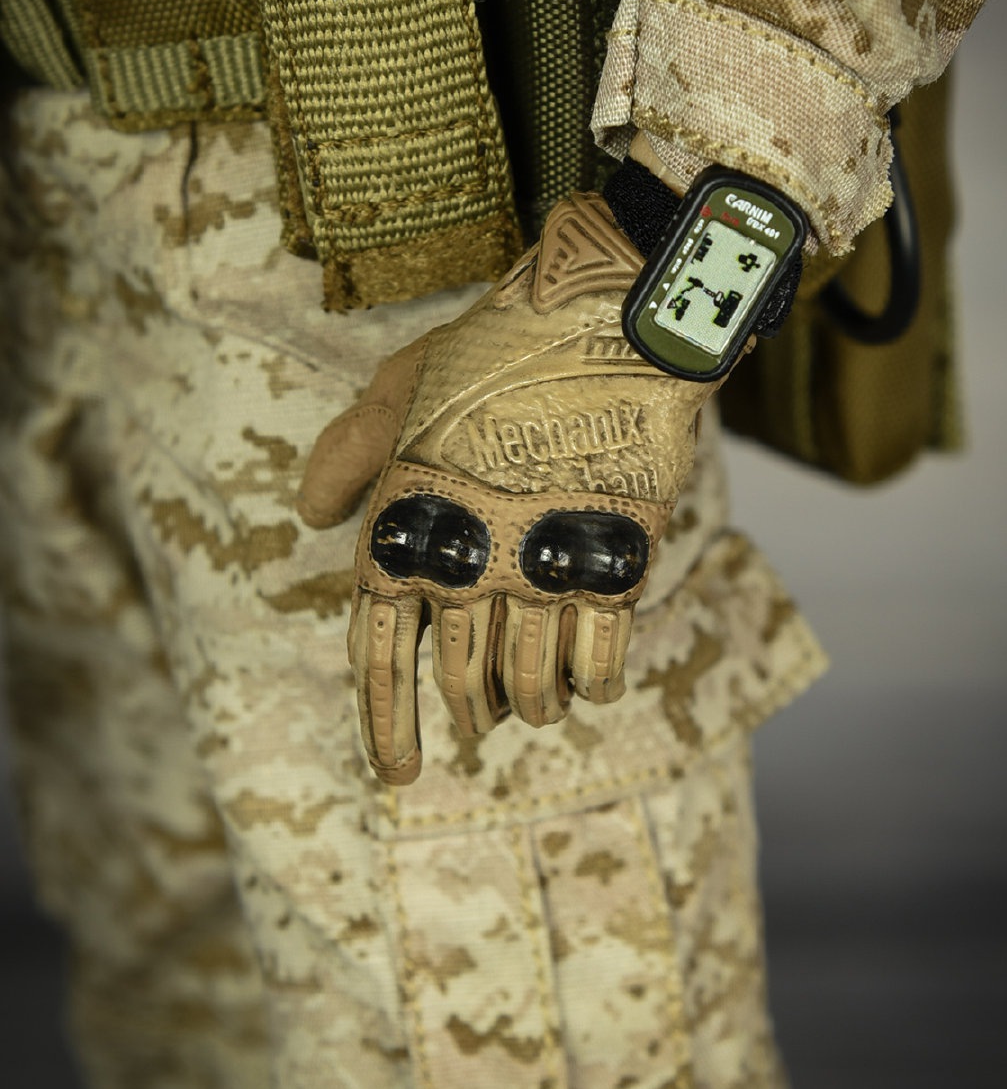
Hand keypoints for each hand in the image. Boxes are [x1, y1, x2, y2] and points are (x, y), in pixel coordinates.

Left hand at [298, 192, 741, 785]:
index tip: (395, 773)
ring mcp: (543, 562)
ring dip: (531, 706)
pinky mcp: (614, 556)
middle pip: (459, 678)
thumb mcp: (403, 384)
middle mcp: (469, 556)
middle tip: (476, 734)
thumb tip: (310, 515)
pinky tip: (589, 686)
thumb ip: (353, 452)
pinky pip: (600, 655)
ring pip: (531, 678)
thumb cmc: (498, 344)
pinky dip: (592, 682)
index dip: (385, 723)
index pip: (380, 654)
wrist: (607, 315)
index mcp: (407, 523)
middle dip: (467, 718)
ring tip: (530, 712)